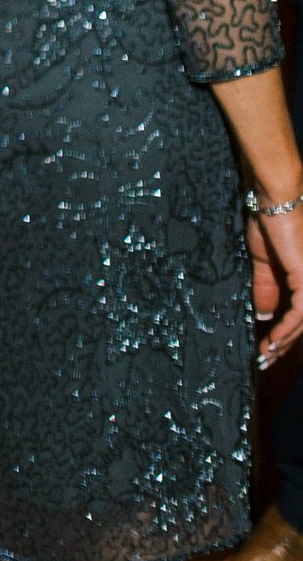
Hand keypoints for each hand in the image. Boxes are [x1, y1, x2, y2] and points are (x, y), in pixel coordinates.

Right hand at [251, 199, 302, 365]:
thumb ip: (265, 288)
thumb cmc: (268, 222)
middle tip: (264, 360)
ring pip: (302, 323)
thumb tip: (263, 315)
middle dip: (283, 344)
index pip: (298, 314)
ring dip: (283, 342)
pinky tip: (271, 341)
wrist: (273, 200)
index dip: (283, 333)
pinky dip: (285, 331)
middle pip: (302, 323)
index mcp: (301, 277)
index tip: (266, 348)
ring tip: (265, 355)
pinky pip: (299, 315)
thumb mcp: (263, 262)